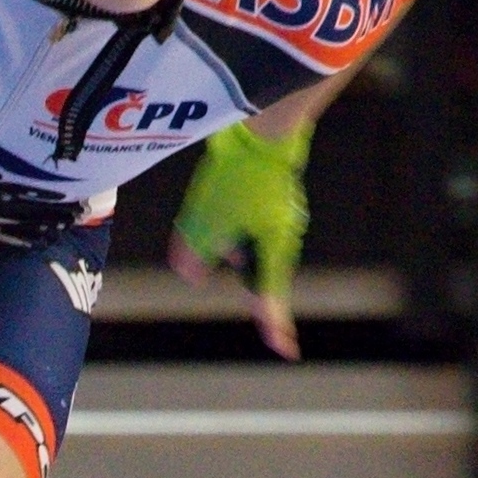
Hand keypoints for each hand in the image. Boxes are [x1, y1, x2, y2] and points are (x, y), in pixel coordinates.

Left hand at [169, 122, 308, 361]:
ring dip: (213, 230)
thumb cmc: (239, 177)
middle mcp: (279, 235)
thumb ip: (195, 254)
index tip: (285, 350)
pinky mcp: (262, 198)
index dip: (274, 324)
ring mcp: (274, 215)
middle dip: (220, 257)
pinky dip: (215, 215)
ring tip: (205, 205)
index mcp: (273, 247)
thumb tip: (192, 274)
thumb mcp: (205, 222)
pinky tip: (209, 191)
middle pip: (244, 264)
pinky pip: (233, 217)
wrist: (261, 127)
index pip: (270, 295)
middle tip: (209, 229)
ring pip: (234, 239)